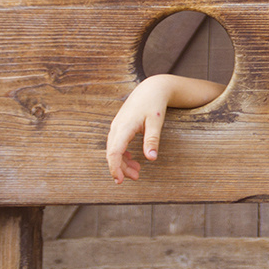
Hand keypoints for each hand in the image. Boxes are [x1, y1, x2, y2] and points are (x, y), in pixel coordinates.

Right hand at [105, 75, 223, 183]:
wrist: (152, 88)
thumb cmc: (155, 103)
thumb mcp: (156, 121)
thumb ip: (152, 139)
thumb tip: (151, 159)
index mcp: (124, 127)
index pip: (114, 152)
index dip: (115, 168)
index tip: (120, 181)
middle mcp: (117, 127)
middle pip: (112, 153)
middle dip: (121, 168)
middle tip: (136, 178)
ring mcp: (117, 126)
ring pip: (114, 149)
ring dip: (123, 162)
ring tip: (137, 172)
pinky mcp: (120, 126)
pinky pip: (117, 144)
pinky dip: (123, 154)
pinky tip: (132, 160)